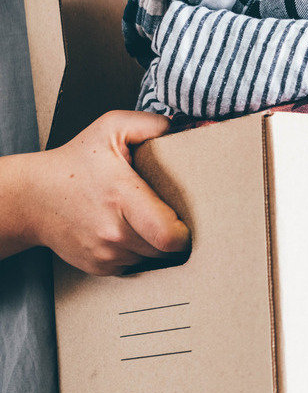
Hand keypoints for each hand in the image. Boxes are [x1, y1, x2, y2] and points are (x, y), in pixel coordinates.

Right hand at [0, 111, 188, 274]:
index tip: (184, 219)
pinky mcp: (100, 268)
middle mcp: (113, 231)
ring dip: (154, 243)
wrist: (33, 197)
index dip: (184, 232)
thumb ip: (153, 125)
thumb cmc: (75, 161)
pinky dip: (136, 251)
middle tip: (167, 214)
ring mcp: (105, 254)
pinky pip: (135, 265)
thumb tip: (190, 129)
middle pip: (166, 248)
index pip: (169, 235)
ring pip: (152, 257)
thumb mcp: (111, 128)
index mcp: (122, 197)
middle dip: (172, 234)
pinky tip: (124, 230)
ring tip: (141, 219)